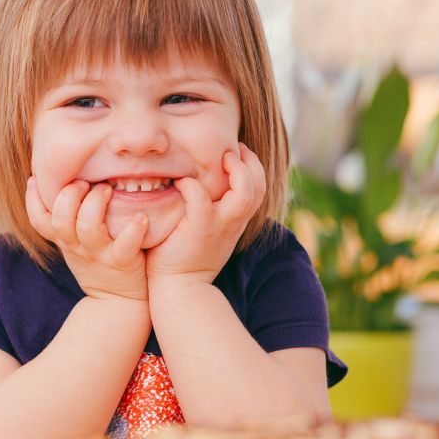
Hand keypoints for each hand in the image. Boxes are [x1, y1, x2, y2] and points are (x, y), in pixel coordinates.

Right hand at [26, 177, 149, 302]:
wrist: (117, 303)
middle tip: (84, 182)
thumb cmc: (97, 264)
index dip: (32, 199)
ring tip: (107, 189)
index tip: (36, 178)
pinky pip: (125, 246)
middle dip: (69, 195)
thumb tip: (62, 182)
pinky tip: (140, 217)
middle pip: (60, 220)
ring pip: (88, 228)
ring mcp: (99, 254)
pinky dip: (133, 229)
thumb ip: (67, 220)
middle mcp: (77, 246)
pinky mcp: (122, 262)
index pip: (38, 220)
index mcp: (64, 240)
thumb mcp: (74, 245)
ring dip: (96, 203)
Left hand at [145, 143, 265, 286]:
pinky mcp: (200, 230)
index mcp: (236, 221)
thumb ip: (211, 210)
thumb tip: (200, 185)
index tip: (238, 153)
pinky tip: (181, 183)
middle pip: (259, 187)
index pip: (258, 188)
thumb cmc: (185, 257)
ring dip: (236, 171)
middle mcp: (233, 222)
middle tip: (233, 149)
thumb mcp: (207, 231)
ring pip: (245, 193)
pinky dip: (192, 186)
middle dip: (251, 162)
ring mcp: (219, 226)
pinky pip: (201, 200)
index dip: (253, 166)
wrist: (179, 289)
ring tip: (221, 158)